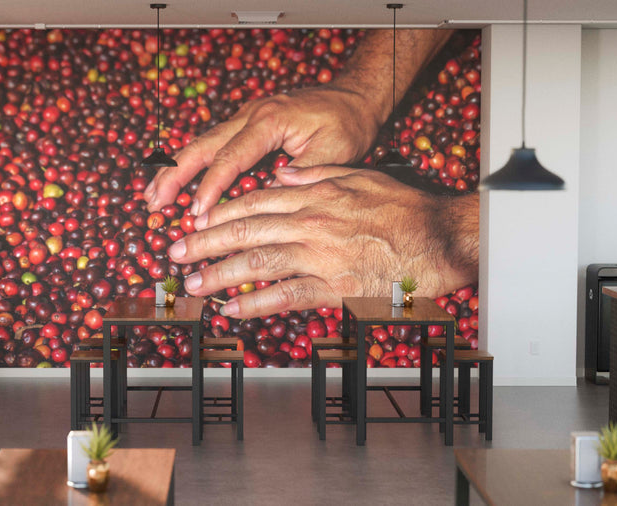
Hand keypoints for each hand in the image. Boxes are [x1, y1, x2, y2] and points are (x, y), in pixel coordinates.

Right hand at [144, 85, 380, 215]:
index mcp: (268, 120)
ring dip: (175, 169)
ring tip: (152, 195)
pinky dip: (191, 164)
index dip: (210, 187)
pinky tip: (176, 181)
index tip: (197, 214)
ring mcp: (245, 119)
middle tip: (153, 202)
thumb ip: (299, 175)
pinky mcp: (247, 126)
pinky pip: (212, 145)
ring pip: (201, 144)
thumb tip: (267, 200)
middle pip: (201, 146)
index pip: (230, 157)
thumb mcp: (331, 152)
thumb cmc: (347, 123)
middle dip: (174, 175)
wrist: (354, 97)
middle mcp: (250, 116)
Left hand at [166, 166, 478, 318]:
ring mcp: (320, 256)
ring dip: (218, 274)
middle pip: (244, 231)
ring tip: (192, 284)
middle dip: (203, 243)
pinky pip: (285, 296)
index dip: (219, 212)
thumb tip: (282, 176)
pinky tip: (231, 309)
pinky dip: (254, 303)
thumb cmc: (404, 207)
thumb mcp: (360, 176)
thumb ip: (318, 175)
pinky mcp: (333, 287)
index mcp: (314, 195)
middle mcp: (310, 222)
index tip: (195, 222)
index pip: (253, 202)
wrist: (441, 238)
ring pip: (256, 262)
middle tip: (175, 253)